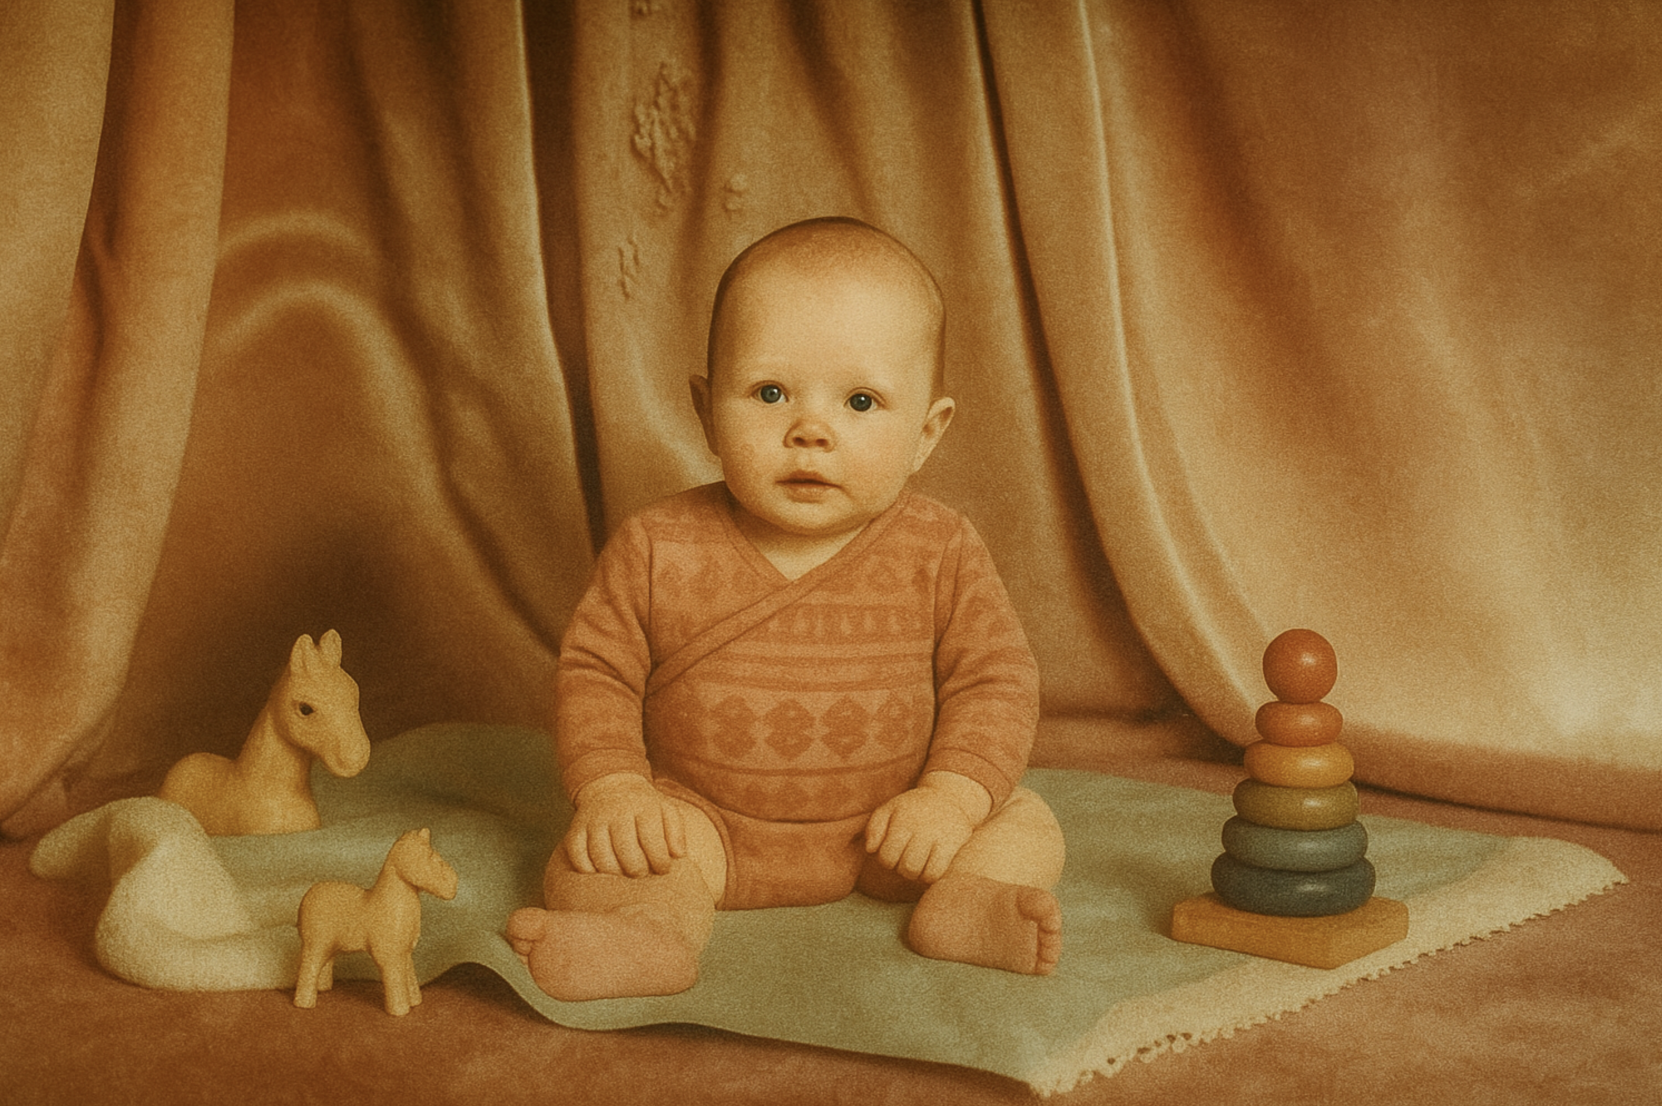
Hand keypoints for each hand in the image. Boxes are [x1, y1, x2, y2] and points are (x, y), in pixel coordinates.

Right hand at [564, 774, 687, 876]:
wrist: (611, 786)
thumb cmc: (644, 807)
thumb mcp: (666, 811)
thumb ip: (676, 833)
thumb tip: (678, 856)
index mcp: (643, 807)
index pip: (652, 840)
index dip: (660, 861)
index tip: (663, 869)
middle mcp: (616, 812)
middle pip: (625, 850)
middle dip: (637, 869)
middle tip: (641, 873)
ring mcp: (594, 820)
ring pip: (600, 855)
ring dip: (613, 872)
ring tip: (622, 874)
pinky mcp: (575, 829)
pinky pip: (576, 854)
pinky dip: (586, 868)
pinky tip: (599, 871)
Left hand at [864, 772, 992, 883]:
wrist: (949, 798)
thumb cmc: (913, 808)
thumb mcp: (890, 809)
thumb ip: (874, 827)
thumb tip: (870, 849)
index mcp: (902, 820)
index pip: (886, 856)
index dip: (887, 860)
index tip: (895, 852)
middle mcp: (920, 828)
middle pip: (904, 867)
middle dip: (902, 868)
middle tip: (907, 858)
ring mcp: (938, 837)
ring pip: (919, 872)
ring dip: (915, 874)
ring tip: (918, 863)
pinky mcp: (953, 845)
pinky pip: (936, 873)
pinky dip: (930, 876)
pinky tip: (930, 866)